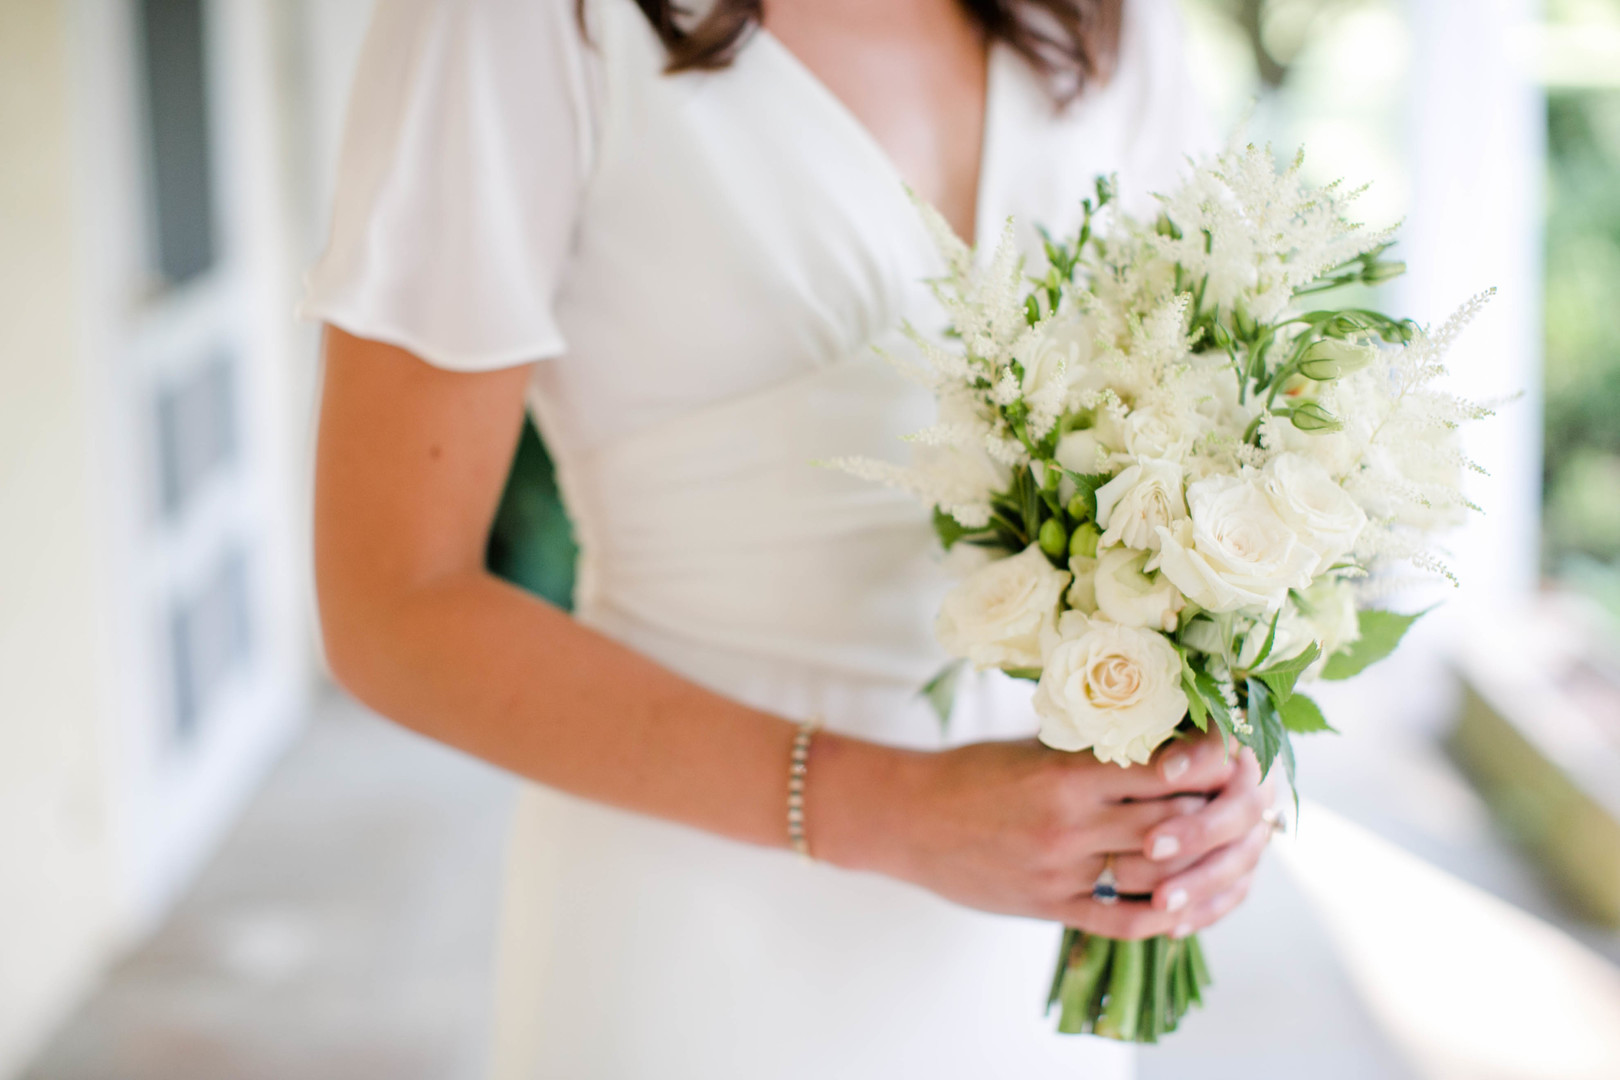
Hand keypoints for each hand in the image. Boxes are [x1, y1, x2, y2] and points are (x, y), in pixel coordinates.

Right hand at [810, 728, 1276, 939]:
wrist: (909, 820)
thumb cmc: (973, 773)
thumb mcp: (1033, 745)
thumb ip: (1094, 746)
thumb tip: (1165, 731)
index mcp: (1066, 773)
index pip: (1161, 768)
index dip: (1209, 762)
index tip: (1236, 752)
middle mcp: (1070, 824)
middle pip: (1173, 823)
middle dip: (1219, 813)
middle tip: (1251, 801)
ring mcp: (1062, 871)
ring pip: (1158, 876)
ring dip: (1202, 866)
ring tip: (1230, 850)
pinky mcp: (1050, 907)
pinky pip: (1122, 921)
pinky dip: (1165, 917)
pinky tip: (1190, 905)